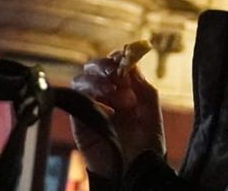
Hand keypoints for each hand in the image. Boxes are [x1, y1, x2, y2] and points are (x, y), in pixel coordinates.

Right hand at [70, 54, 165, 177]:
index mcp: (125, 93)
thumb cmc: (145, 147)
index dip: (118, 58)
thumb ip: (145, 90)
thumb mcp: (152, 115)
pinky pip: (76, 98)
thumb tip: (133, 66)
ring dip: (96, 79)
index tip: (125, 55)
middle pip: (95, 70)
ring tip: (111, 90)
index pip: (115, 67)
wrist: (133, 172)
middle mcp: (106, 98)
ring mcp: (92, 107)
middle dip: (103, 65)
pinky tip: (102, 98)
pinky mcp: (80, 120)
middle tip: (114, 70)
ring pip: (82, 80)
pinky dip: (87, 93)